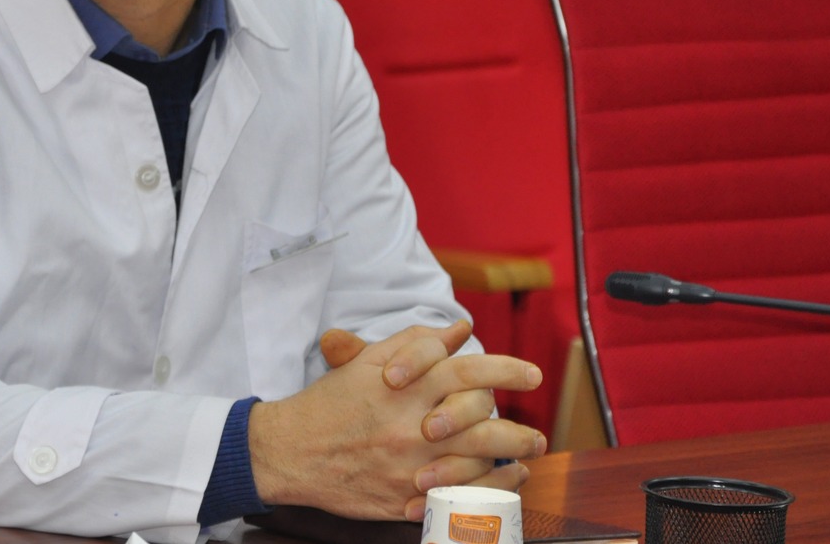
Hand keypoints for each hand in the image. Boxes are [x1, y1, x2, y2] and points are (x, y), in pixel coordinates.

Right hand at [317, 322, 542, 519]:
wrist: (291, 449)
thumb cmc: (331, 401)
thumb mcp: (369, 361)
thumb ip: (417, 343)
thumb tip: (460, 331)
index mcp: (407, 387)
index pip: (470, 372)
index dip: (507, 371)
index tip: (532, 375)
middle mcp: (413, 425)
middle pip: (483, 425)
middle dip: (519, 430)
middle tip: (538, 433)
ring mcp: (410, 465)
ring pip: (476, 465)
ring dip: (511, 461)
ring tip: (528, 457)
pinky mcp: (403, 497)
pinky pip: (457, 499)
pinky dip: (487, 492)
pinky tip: (502, 484)